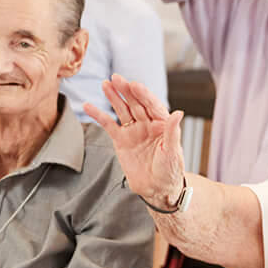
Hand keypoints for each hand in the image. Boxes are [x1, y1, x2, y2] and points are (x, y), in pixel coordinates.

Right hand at [84, 75, 186, 206]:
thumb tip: (178, 112)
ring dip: (113, 97)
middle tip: (116, 78)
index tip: (134, 85)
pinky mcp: (121, 140)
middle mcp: (147, 124)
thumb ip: (172, 131)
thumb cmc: (169, 171)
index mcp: (162, 124)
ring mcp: (133, 131)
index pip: (152, 104)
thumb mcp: (172, 152)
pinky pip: (108, 125)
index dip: (143, 94)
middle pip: (135, 103)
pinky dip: (98, 115)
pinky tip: (89, 106)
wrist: (156, 189)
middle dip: (126, 91)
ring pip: (122, 110)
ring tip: (105, 84)